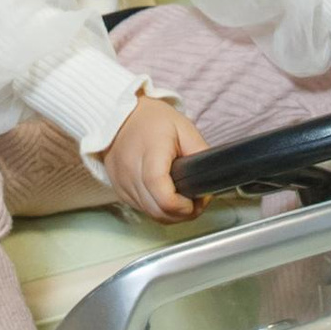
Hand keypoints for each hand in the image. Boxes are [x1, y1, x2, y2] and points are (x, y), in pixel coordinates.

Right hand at [104, 95, 205, 219]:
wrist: (119, 115)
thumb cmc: (150, 119)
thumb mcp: (184, 128)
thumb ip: (200, 153)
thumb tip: (211, 177)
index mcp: (150, 154)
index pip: (164, 196)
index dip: (184, 206)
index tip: (196, 200)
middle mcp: (131, 172)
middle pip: (159, 211)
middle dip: (183, 213)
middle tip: (196, 201)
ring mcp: (123, 183)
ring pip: (151, 214)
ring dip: (170, 212)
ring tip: (182, 197)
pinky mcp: (119, 190)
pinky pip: (142, 209)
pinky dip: (156, 207)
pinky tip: (165, 194)